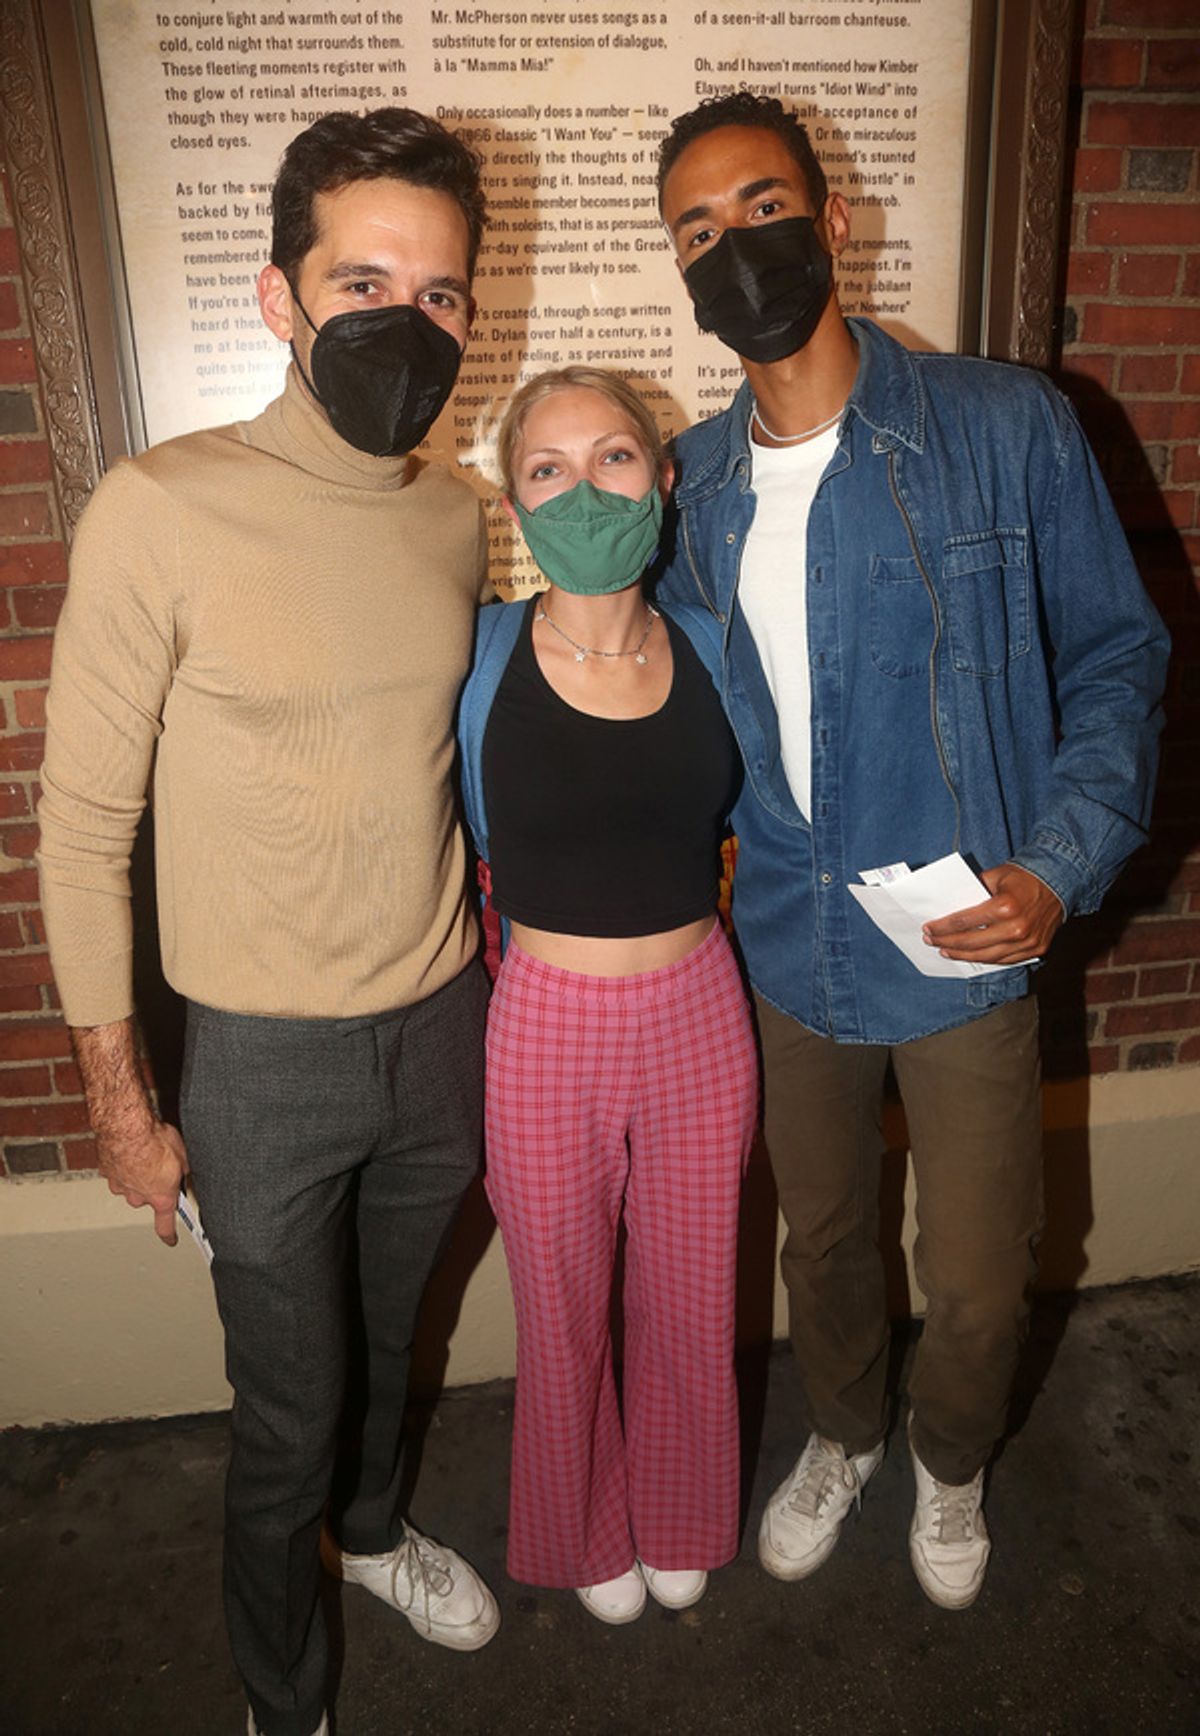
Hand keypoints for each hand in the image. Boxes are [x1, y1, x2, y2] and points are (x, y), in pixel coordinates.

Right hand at [97, 1119, 188, 1245]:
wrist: (126, 1127)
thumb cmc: (154, 1140)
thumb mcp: (182, 1155)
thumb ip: (183, 1170)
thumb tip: (183, 1172)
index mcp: (160, 1197)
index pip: (165, 1225)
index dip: (169, 1235)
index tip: (170, 1240)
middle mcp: (138, 1197)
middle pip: (148, 1197)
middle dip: (154, 1184)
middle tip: (160, 1163)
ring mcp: (120, 1186)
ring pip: (132, 1184)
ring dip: (138, 1172)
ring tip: (145, 1151)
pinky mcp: (107, 1173)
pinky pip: (118, 1171)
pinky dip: (124, 1163)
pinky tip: (130, 1148)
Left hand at [922, 863, 1064, 964]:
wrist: (1060, 881)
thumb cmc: (1024, 877)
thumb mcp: (995, 875)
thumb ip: (973, 890)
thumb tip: (949, 905)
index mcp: (1004, 907)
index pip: (964, 922)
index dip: (943, 927)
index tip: (928, 928)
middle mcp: (1016, 928)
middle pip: (971, 942)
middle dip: (946, 942)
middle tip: (930, 941)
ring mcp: (1027, 942)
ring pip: (986, 956)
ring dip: (962, 955)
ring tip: (946, 951)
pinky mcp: (1036, 950)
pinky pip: (1004, 960)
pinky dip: (985, 959)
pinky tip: (971, 956)